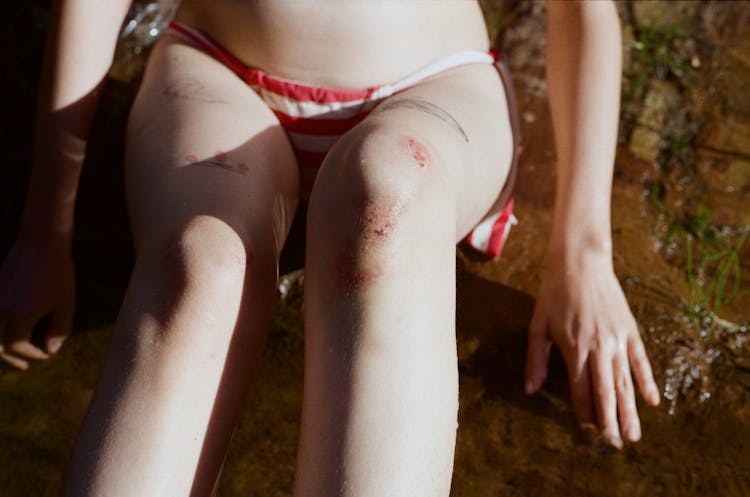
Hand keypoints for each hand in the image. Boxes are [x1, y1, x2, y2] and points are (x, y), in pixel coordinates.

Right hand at [0, 235, 74, 369]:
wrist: (41, 240)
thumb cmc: (58, 272)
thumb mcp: (66, 303)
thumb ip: (59, 330)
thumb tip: (50, 351)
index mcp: (19, 315)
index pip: (17, 346)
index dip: (32, 354)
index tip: (45, 355)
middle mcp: (1, 309)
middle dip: (10, 357)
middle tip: (24, 366)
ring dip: (0, 346)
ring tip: (13, 354)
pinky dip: (0, 329)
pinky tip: (13, 331)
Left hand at [525, 249, 659, 446]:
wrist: (581, 262)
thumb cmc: (554, 294)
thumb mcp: (538, 325)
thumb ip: (536, 360)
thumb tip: (530, 389)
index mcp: (574, 348)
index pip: (581, 389)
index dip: (584, 412)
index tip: (587, 430)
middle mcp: (598, 348)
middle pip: (606, 392)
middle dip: (610, 421)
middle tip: (615, 444)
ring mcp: (617, 339)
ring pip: (625, 381)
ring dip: (630, 409)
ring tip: (635, 435)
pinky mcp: (630, 330)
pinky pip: (640, 360)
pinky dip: (647, 381)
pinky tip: (652, 400)